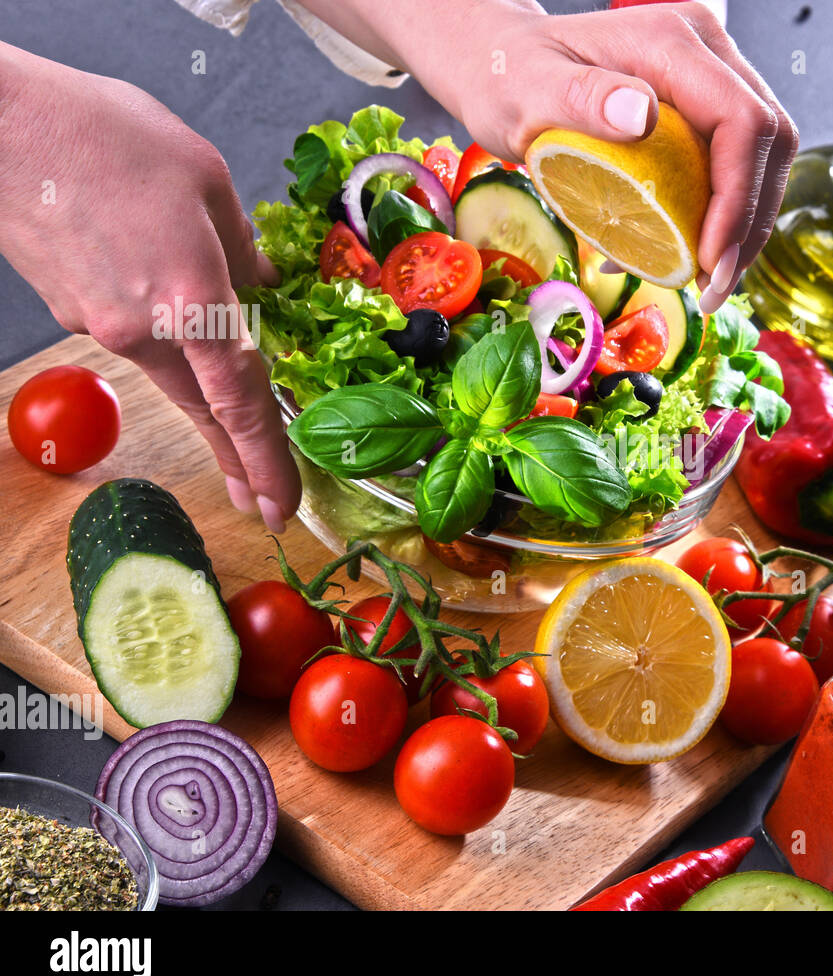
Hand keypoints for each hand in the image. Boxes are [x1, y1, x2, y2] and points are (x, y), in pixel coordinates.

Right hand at [0, 44, 298, 528]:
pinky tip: (171, 307)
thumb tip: (260, 286)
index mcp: (190, 299)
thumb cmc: (103, 132)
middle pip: (204, 408)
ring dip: (207, 402)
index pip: (239, 401)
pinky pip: (136, 334)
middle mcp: (142, 329)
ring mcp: (100, 324)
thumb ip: (241, 244)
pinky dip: (166, 336)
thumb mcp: (205, 177)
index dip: (266, 458)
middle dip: (239, 461)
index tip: (282, 507)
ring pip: (171, 373)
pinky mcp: (70, 310)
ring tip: (237, 440)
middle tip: (263, 505)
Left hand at [392, 1, 797, 312]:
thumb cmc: (508, 76)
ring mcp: (711, 80)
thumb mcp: (527, 90)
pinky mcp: (705, 111)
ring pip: (763, 160)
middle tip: (712, 289)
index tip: (707, 260)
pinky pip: (735, 168)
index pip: (743, 120)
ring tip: (702, 283)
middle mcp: (706, 53)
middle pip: (770, 142)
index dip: (738, 198)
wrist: (505, 66)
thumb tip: (641, 116)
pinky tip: (681, 256)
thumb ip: (580, 98)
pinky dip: (719, 220)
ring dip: (743, 229)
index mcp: (674, 42)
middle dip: (750, 224)